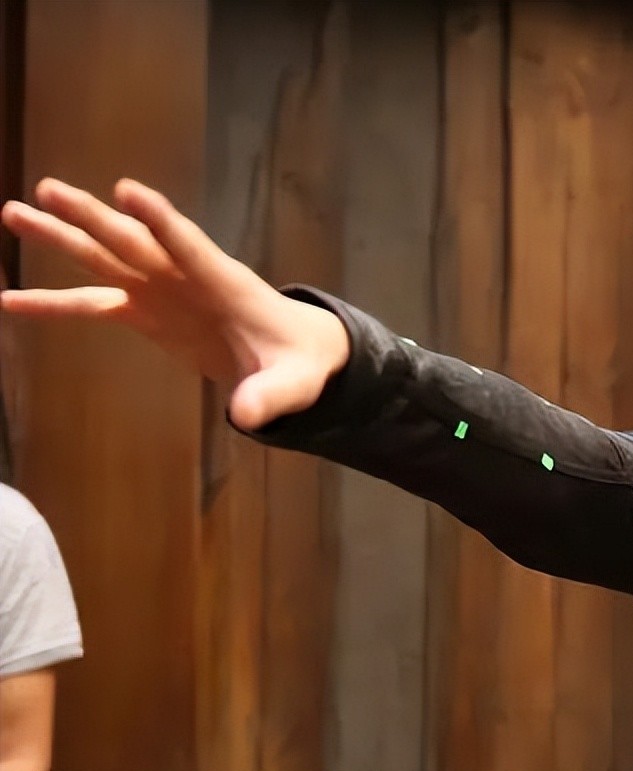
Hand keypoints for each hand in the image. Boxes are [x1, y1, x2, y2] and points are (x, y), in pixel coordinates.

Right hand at [0, 178, 349, 429]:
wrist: (292, 354)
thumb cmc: (300, 361)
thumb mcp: (296, 383)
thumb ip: (272, 397)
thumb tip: (248, 417)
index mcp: (226, 284)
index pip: (190, 246)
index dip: (161, 221)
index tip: (128, 191)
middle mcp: (186, 277)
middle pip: (135, 242)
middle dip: (94, 219)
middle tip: (48, 189)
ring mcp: (162, 290)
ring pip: (105, 258)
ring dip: (63, 237)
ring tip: (12, 212)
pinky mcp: (146, 312)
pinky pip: (92, 304)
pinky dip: (53, 303)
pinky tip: (9, 300)